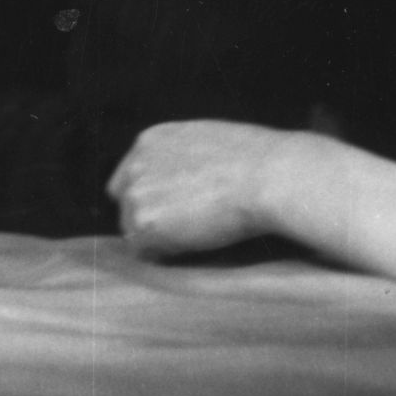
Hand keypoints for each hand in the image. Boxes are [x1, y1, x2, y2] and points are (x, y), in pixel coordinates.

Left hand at [109, 120, 292, 258]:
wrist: (268, 177)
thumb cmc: (256, 161)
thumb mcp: (208, 141)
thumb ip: (182, 157)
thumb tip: (184, 178)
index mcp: (151, 140)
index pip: (130, 177)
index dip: (149, 199)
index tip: (169, 213)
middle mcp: (136, 163)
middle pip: (126, 205)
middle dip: (150, 219)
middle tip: (184, 232)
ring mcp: (137, 192)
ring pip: (133, 230)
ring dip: (158, 239)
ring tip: (197, 237)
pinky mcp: (145, 222)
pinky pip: (144, 252)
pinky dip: (164, 255)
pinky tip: (194, 246)